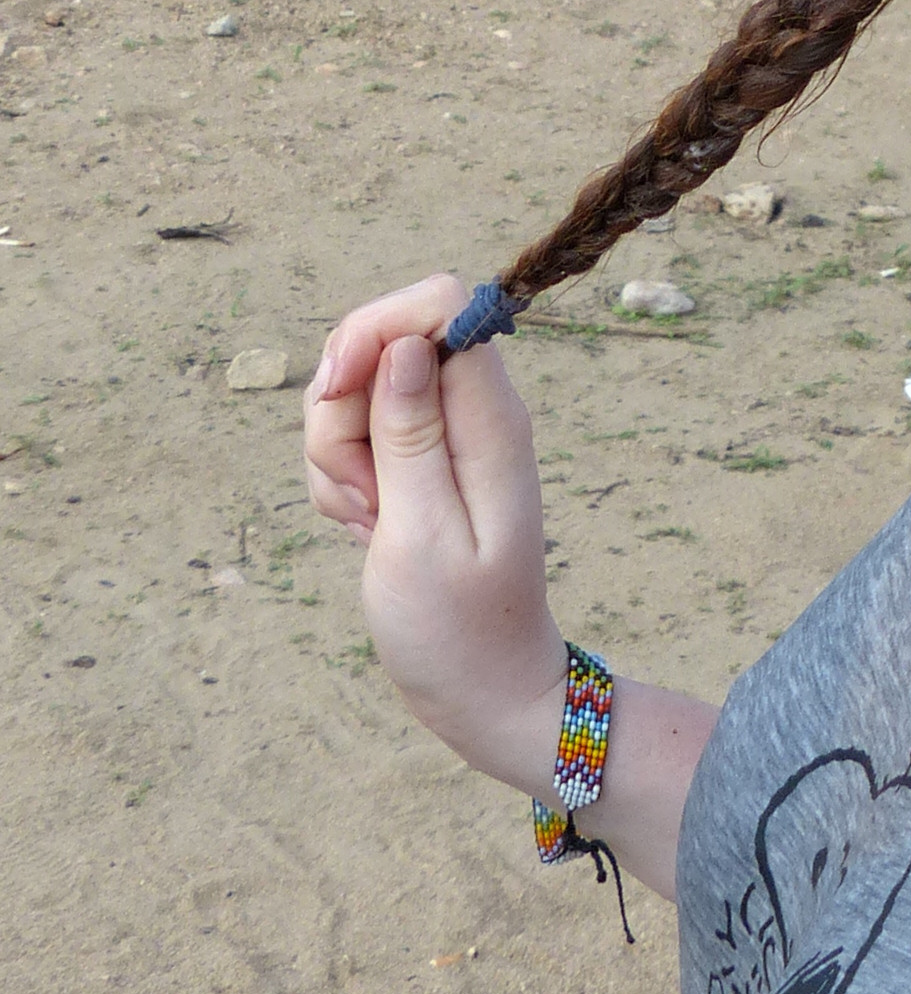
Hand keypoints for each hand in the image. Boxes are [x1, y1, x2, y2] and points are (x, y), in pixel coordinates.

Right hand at [305, 274, 565, 785]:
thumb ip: (411, 436)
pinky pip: (353, 441)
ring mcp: (443, 439)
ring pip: (355, 395)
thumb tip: (410, 345)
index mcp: (491, 419)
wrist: (484, 689)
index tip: (337, 394)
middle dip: (339, 411)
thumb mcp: (421, 534)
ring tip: (371, 523)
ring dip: (335, 457)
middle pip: (379, 347)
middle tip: (365, 493)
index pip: (437, 304)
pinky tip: (367, 532)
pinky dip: (342, 483)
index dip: (372, 331)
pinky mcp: (416, 466)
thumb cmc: (457, 627)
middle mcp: (474, 415)